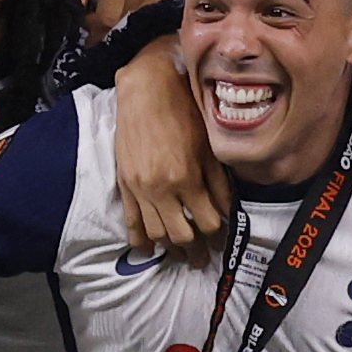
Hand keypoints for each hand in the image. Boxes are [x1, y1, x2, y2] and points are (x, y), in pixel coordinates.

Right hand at [110, 40, 227, 254]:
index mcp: (186, 178)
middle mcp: (162, 189)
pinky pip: (131, 221)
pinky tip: (149, 248)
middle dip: (195, 251)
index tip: (222, 241)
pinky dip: (141, 239)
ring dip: (171, 249)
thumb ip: (217, 181)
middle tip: (203, 259)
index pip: (207, 222)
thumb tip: (226, 210)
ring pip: (156, 233)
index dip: (218, 236)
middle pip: (181, 235)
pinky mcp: (125, 184)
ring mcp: (140, 189)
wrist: (145, 92)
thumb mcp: (208, 145)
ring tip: (182, 255)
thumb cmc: (182, 112)